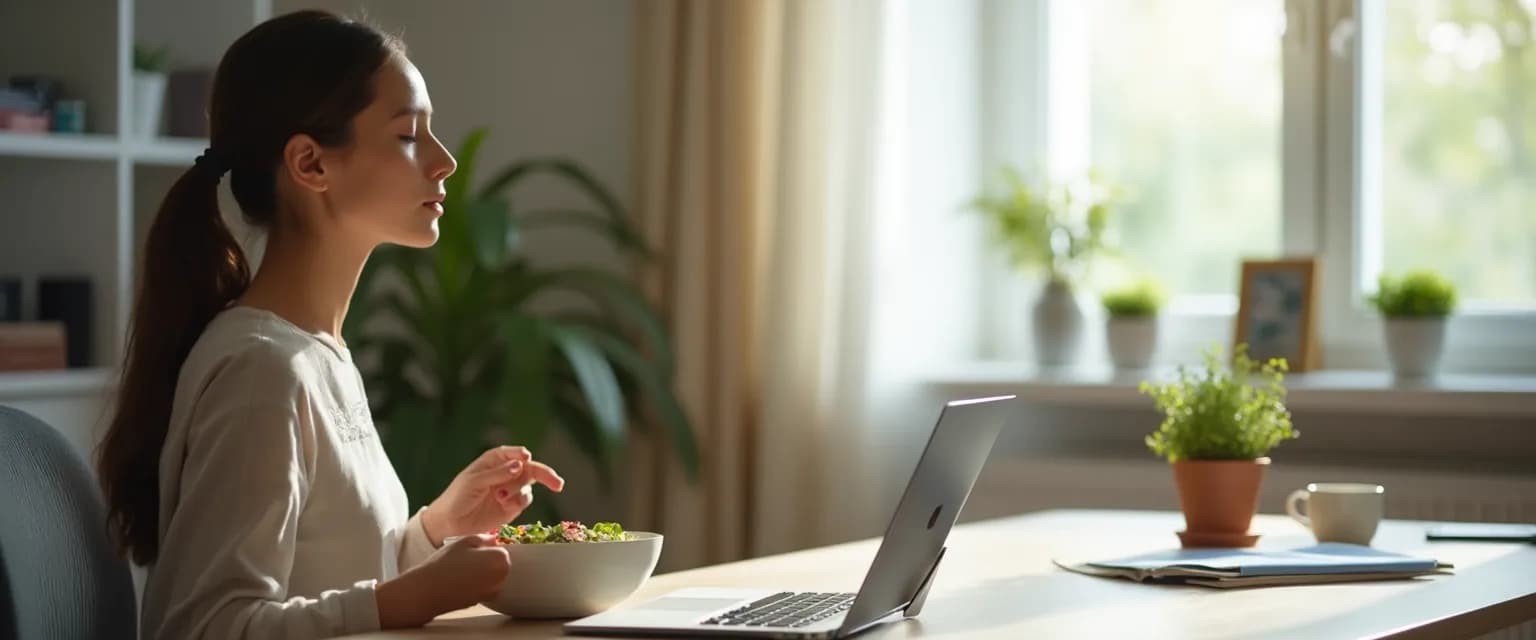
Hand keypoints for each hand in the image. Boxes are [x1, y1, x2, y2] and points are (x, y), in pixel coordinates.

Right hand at [376, 533, 509, 627]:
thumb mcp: (465, 541)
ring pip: (491, 576)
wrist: (427, 591)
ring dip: (482, 572)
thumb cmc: (444, 564)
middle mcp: (501, 578)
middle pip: (499, 564)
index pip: (502, 549)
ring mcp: (492, 592)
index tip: (475, 549)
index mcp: (500, 559)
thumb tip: (493, 539)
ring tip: (462, 569)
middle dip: (487, 560)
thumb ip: (484, 538)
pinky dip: (476, 583)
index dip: (487, 548)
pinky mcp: (482, 601)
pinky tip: (460, 580)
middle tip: (467, 558)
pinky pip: (483, 587)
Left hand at [421, 446, 565, 545]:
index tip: (526, 457)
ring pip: (529, 484)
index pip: (513, 453)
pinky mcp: (513, 506)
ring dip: (518, 489)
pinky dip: (518, 501)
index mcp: (494, 460)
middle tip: (557, 483)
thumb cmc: (457, 497)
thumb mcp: (474, 481)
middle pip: (531, 467)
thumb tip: (521, 464)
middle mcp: (506, 472)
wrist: (451, 523)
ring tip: (501, 497)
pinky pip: (525, 499)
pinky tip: (504, 504)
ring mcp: (511, 489)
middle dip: (544, 474)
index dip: (521, 454)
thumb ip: (498, 473)